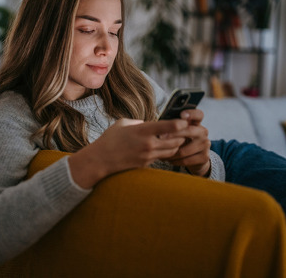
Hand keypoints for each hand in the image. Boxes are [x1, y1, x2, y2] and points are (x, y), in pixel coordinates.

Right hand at [68, 118, 188, 187]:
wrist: (100, 160)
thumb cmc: (110, 139)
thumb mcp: (123, 123)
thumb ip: (138, 122)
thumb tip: (148, 123)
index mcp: (143, 131)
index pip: (170, 127)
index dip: (181, 123)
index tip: (185, 121)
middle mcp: (148, 144)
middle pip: (176, 141)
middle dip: (181, 136)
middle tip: (183, 131)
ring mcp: (148, 156)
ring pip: (172, 151)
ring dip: (176, 145)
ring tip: (175, 139)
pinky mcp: (146, 164)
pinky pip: (162, 157)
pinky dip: (166, 152)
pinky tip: (163, 148)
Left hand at [162, 109, 210, 176]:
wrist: (194, 159)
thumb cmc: (181, 142)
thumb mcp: (178, 132)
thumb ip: (173, 127)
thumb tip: (159, 127)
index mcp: (196, 123)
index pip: (198, 114)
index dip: (191, 113)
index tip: (182, 115)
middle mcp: (203, 132)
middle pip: (189, 131)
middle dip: (173, 135)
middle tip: (160, 138)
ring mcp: (205, 144)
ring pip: (184, 149)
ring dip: (170, 153)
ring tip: (161, 152)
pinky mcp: (205, 157)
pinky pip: (186, 160)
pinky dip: (175, 161)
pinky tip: (169, 160)